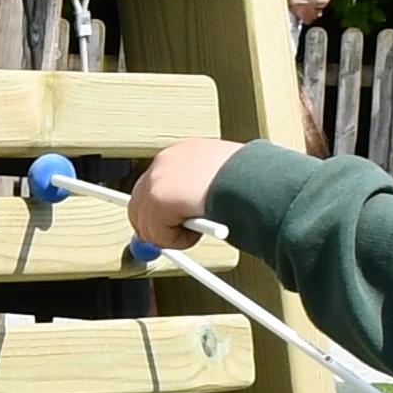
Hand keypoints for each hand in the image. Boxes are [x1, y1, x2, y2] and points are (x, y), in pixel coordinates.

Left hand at [127, 135, 240, 251]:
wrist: (254, 179)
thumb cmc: (249, 181)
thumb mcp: (223, 182)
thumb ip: (199, 195)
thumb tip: (187, 217)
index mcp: (185, 152)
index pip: (157, 183)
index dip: (160, 210)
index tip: (169, 223)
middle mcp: (167, 160)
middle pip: (139, 204)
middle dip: (155, 227)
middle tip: (177, 238)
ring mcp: (159, 179)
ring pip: (148, 224)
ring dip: (174, 234)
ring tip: (201, 227)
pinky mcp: (158, 200)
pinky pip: (158, 235)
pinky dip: (179, 240)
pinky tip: (200, 227)